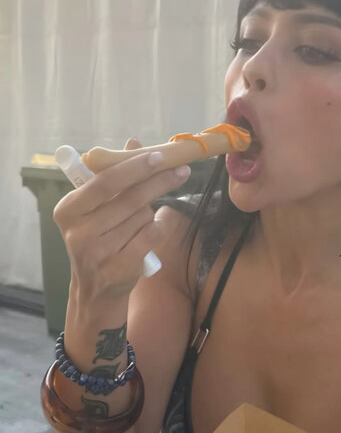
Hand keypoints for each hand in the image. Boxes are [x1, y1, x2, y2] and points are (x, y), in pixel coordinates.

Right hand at [53, 135, 190, 301]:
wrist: (95, 290)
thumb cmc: (98, 239)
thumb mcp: (96, 209)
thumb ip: (114, 176)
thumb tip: (134, 141)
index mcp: (68, 210)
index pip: (105, 181)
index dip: (135, 167)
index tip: (160, 156)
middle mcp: (78, 231)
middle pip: (130, 198)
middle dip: (159, 182)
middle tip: (181, 170)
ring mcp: (98, 252)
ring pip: (143, 217)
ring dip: (151, 213)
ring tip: (144, 218)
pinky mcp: (118, 268)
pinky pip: (152, 236)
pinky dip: (159, 227)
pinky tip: (155, 227)